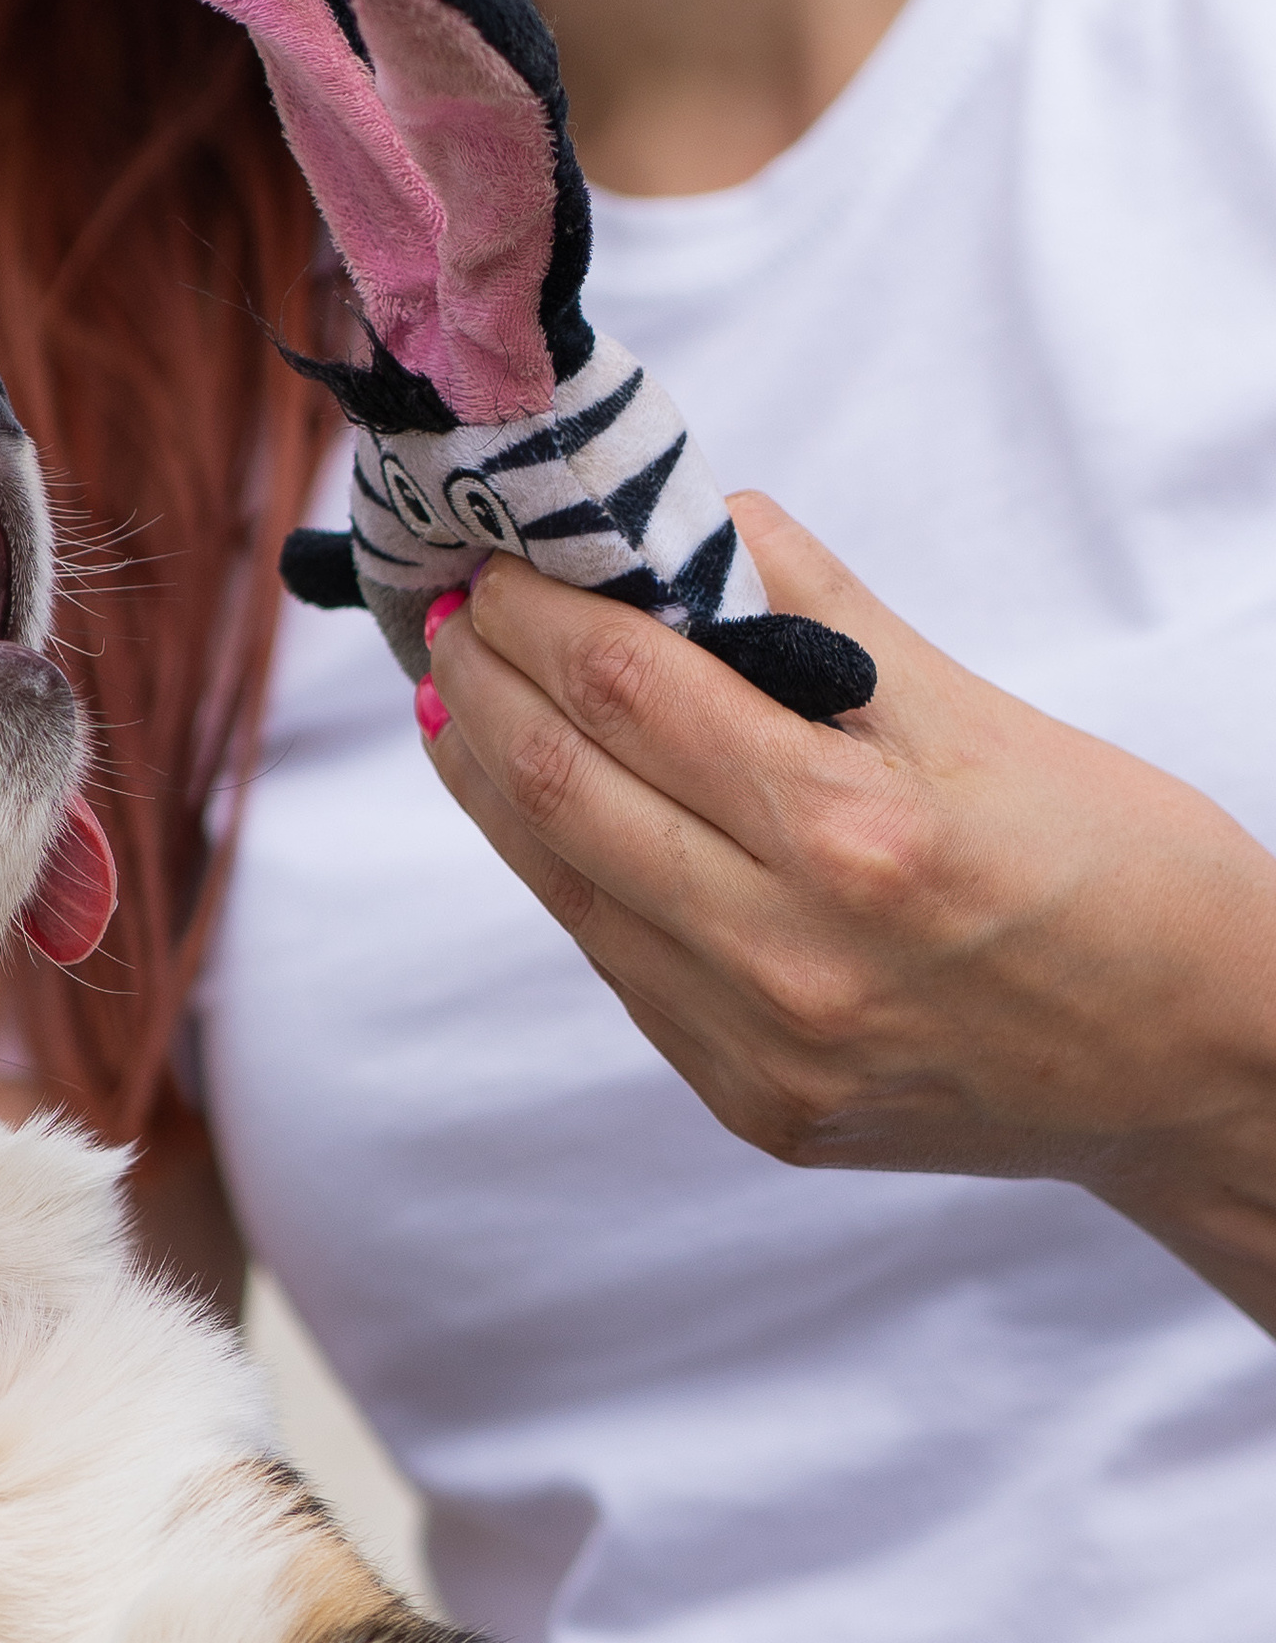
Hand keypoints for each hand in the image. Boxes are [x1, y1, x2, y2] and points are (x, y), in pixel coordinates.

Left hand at [419, 497, 1275, 1331]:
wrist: (1199, 1066)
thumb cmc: (1127, 875)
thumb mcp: (992, 720)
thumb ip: (833, 625)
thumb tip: (708, 532)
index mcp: (858, 835)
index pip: (633, 695)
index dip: (538, 618)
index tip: (494, 564)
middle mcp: (791, 957)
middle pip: (571, 797)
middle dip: (486, 694)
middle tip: (443, 621)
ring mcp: (764, 1052)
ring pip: (576, 898)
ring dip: (498, 794)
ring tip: (459, 710)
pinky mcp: (758, 1110)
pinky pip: (631, 978)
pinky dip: (574, 886)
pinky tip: (549, 822)